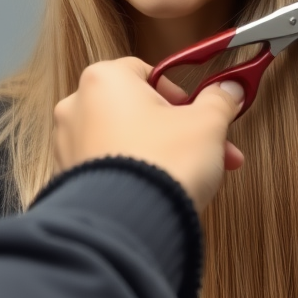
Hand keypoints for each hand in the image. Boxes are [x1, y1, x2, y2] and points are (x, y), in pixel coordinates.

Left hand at [53, 58, 244, 210]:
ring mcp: (68, 146)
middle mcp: (77, 107)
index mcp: (104, 79)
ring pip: (125, 140)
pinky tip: (162, 191)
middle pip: (137, 110)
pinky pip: (110, 167)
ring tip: (192, 175)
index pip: (147, 72)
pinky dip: (135, 174)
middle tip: (209, 148)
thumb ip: (219, 100)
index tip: (202, 112)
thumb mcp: (207, 123)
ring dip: (160, 153)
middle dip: (178, 130)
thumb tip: (229, 90)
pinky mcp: (69, 180)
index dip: (181, 94)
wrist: (131, 224)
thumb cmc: (163, 162)